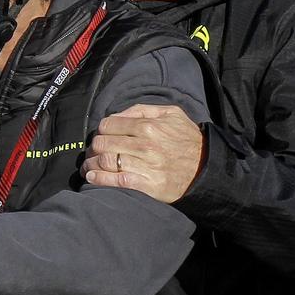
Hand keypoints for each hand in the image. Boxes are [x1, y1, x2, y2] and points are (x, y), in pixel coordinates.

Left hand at [82, 104, 205, 202]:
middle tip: (91, 153)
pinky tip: (92, 177)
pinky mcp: (147, 185)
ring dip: (91, 164)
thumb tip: (118, 114)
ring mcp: (145, 165)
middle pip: (103, 143)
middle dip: (93, 148)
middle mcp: (145, 144)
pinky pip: (116, 181)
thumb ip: (144, 109)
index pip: (109, 125)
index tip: (101, 137)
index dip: (101, 131)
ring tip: (87, 166)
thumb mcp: (172, 114)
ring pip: (105, 161)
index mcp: (148, 125)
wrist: (206, 169)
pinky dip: (100, 179)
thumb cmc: (187, 140)